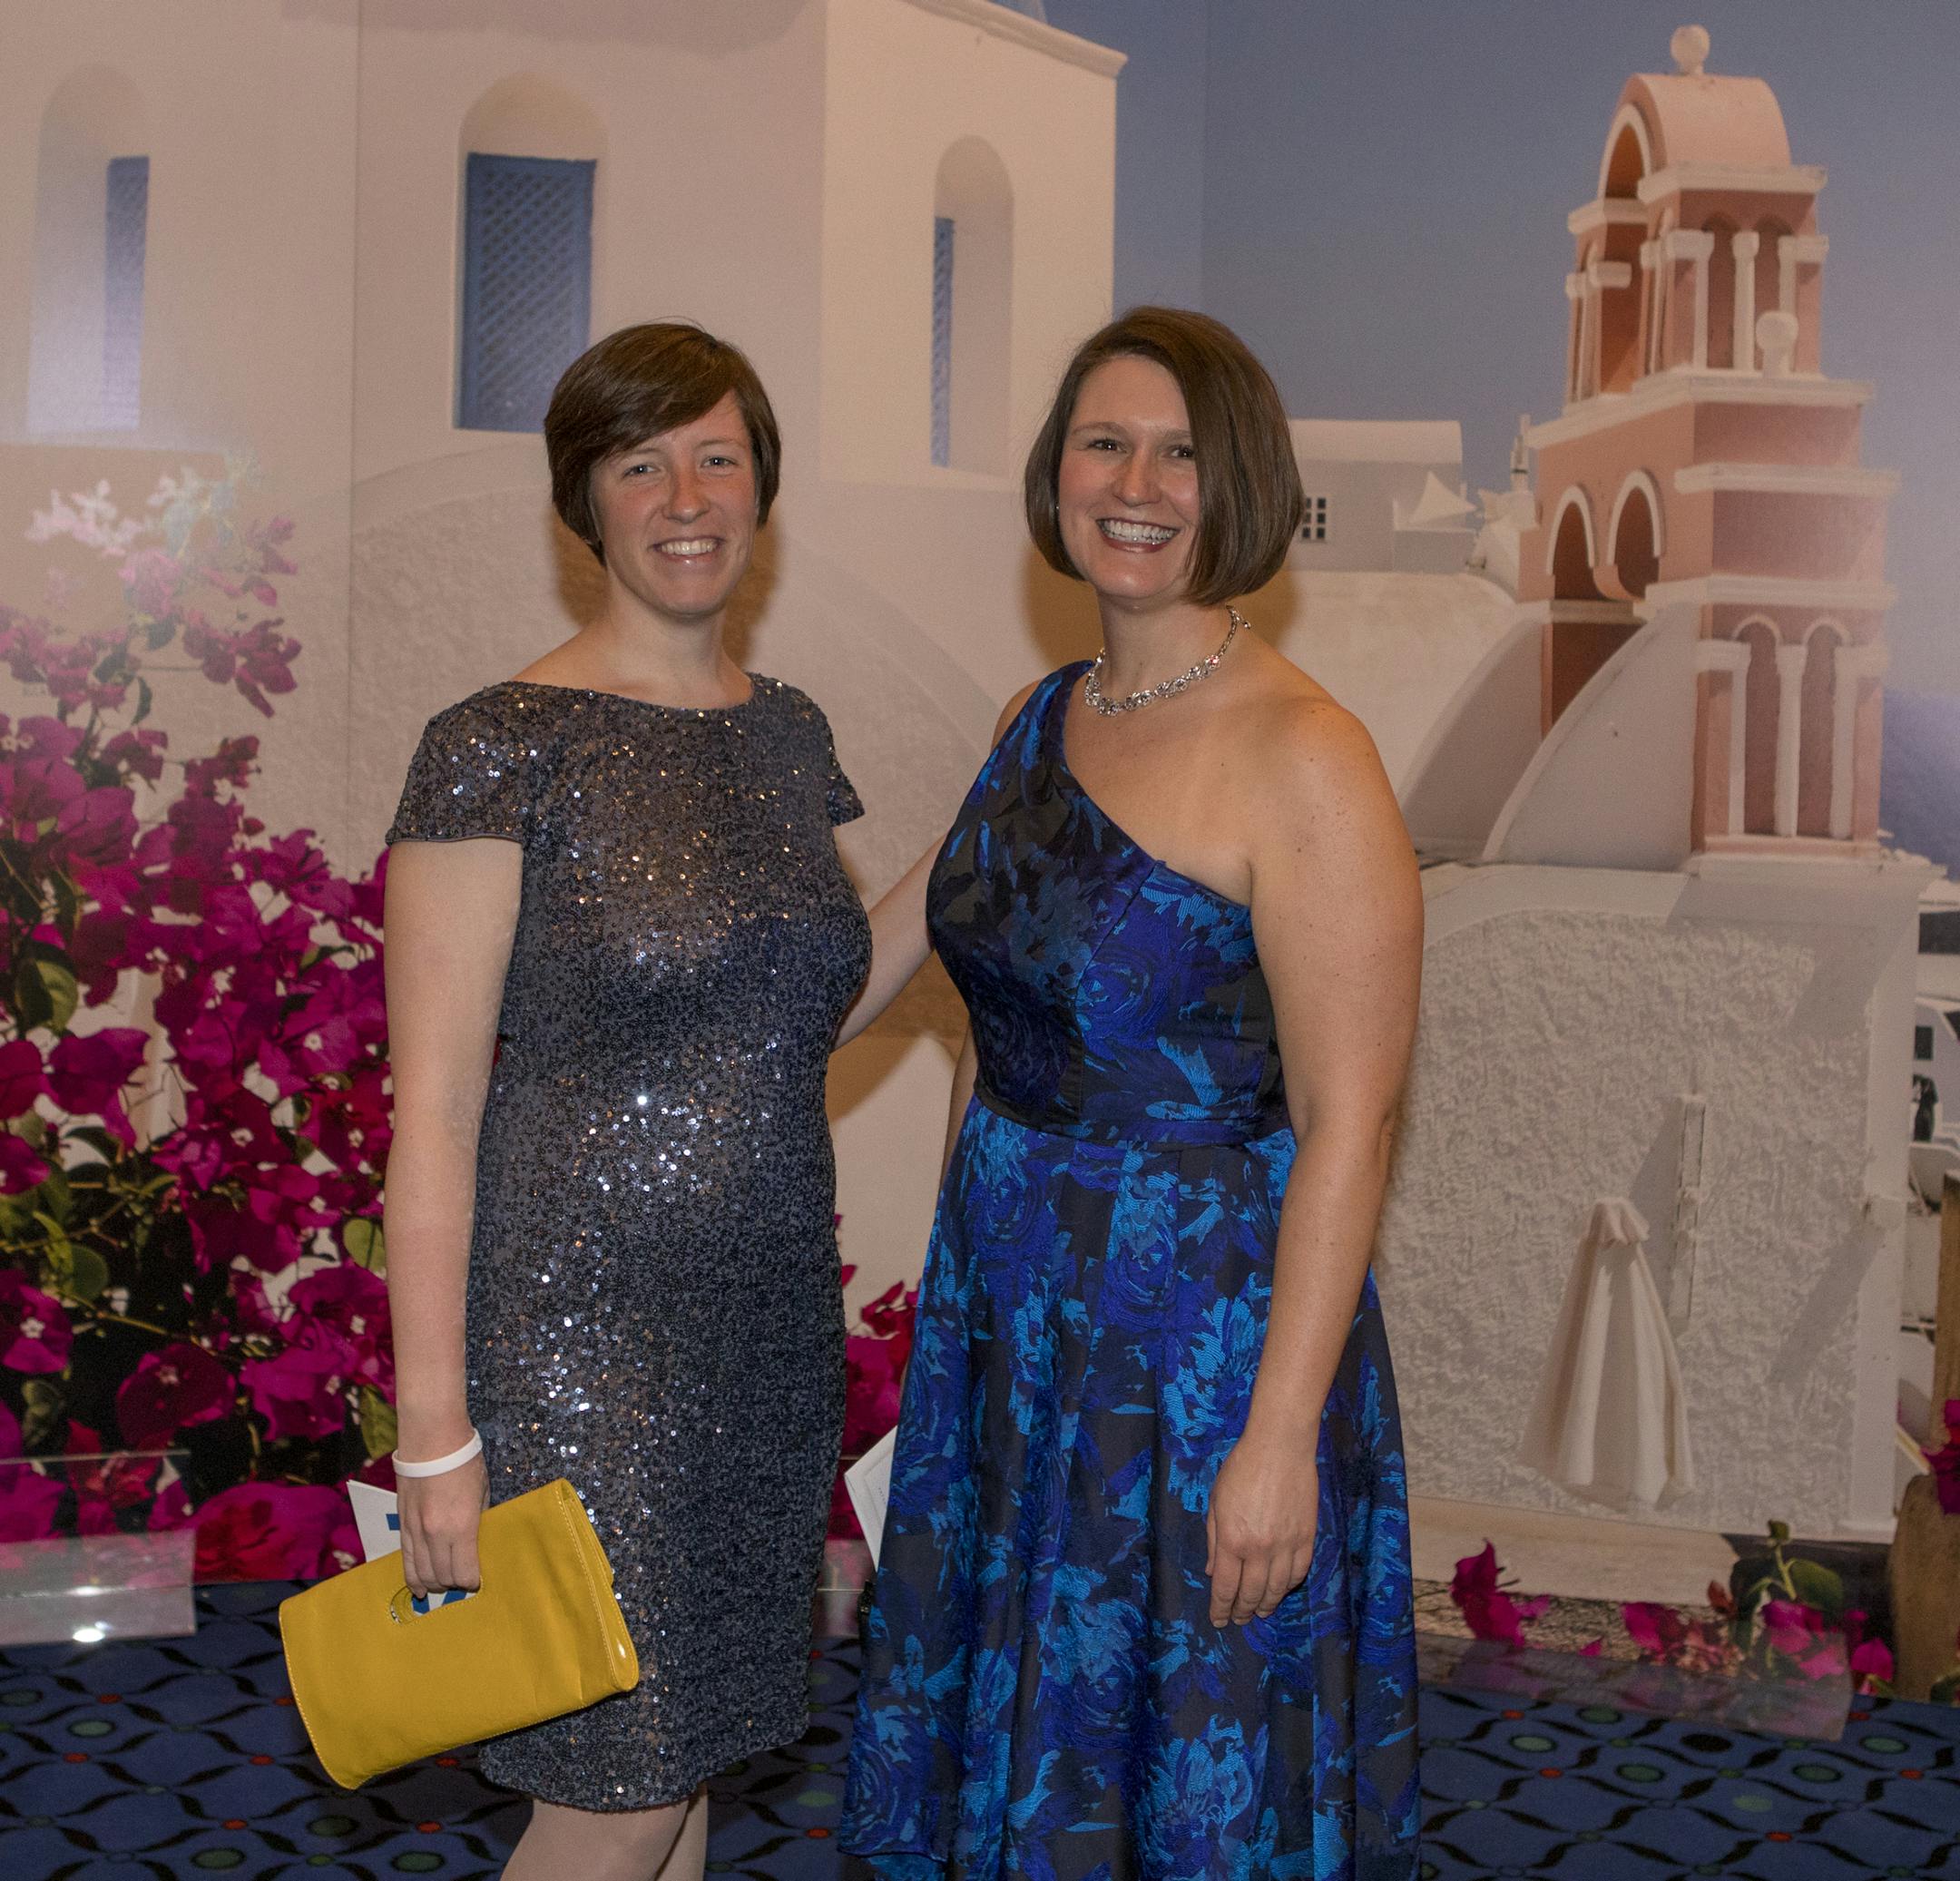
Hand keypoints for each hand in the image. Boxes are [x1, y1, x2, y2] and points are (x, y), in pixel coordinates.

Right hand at [396, 1454, 487, 1600]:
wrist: (432, 1441)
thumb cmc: (464, 1462)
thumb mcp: (483, 1492)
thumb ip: (478, 1519)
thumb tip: (476, 1540)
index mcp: (462, 1527)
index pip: (465, 1572)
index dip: (471, 1581)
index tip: (476, 1580)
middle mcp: (436, 1535)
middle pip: (442, 1576)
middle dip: (453, 1584)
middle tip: (460, 1580)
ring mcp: (416, 1531)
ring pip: (421, 1572)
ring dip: (433, 1583)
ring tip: (441, 1586)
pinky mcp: (403, 1525)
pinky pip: (406, 1560)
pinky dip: (413, 1578)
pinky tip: (419, 1588)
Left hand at [1205, 1430, 1317, 1627]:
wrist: (1280, 1447)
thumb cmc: (1241, 1468)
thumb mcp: (1216, 1502)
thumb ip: (1215, 1540)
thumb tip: (1214, 1573)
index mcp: (1233, 1540)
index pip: (1226, 1588)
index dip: (1221, 1608)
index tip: (1218, 1621)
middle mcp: (1260, 1549)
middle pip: (1252, 1593)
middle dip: (1243, 1611)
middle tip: (1239, 1620)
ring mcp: (1287, 1545)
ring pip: (1277, 1588)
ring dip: (1267, 1604)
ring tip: (1260, 1611)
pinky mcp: (1307, 1537)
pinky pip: (1299, 1572)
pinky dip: (1289, 1586)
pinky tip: (1281, 1590)